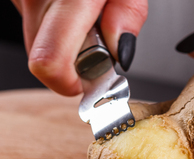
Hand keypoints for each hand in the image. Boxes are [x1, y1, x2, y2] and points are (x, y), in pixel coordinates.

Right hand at [11, 0, 147, 95]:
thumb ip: (128, 13)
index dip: (69, 81)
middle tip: (96, 42)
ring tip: (85, 18)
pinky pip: (33, 23)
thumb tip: (120, 53)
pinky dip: (54, 27)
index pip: (49, 60)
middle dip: (72, 62)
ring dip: (63, 44)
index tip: (87, 81)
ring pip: (36, 42)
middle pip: (41, 57)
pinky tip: (72, 10)